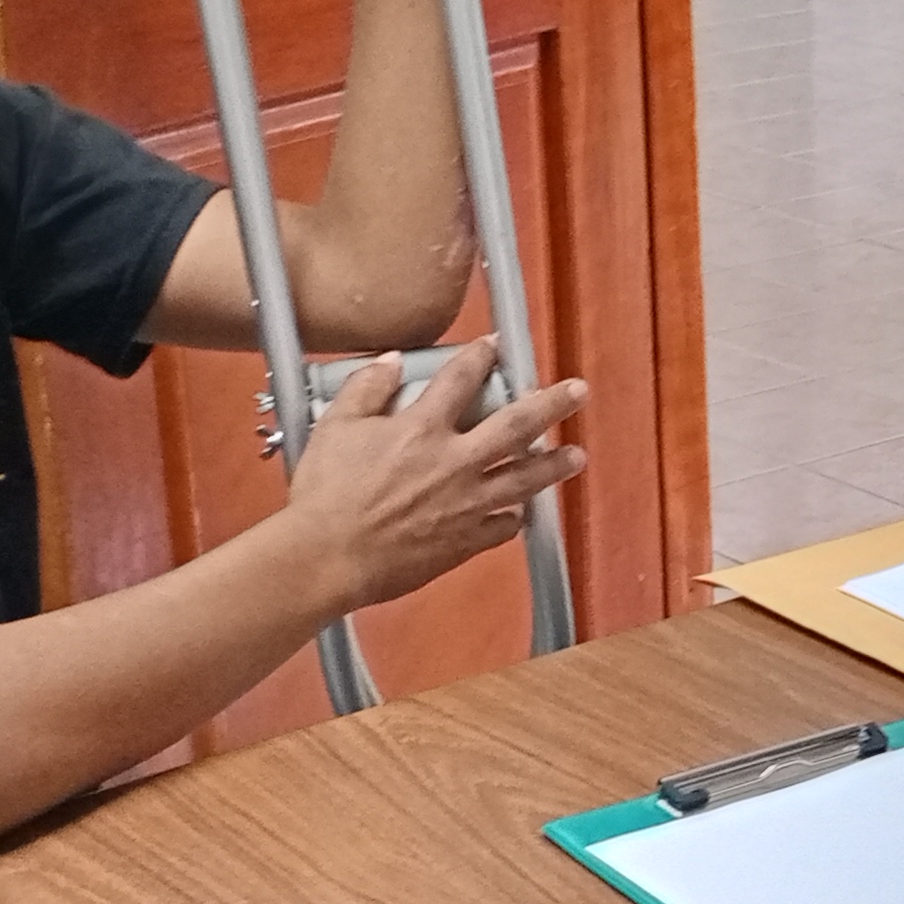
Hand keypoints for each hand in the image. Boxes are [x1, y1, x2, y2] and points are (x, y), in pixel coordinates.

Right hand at [273, 338, 582, 608]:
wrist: (328, 557)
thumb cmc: (325, 495)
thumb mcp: (334, 426)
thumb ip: (366, 387)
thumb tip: (391, 363)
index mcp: (422, 428)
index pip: (461, 379)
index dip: (480, 357)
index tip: (494, 346)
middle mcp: (454, 462)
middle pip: (516, 425)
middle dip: (551, 404)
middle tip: (578, 392)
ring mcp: (465, 504)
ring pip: (523, 479)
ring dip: (553, 465)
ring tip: (576, 455)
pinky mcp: (464, 542)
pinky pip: (501, 528)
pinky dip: (513, 518)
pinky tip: (520, 512)